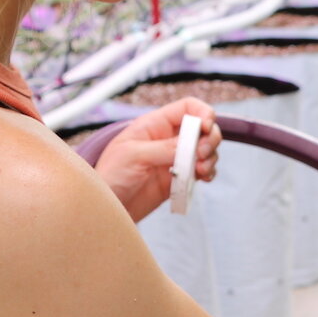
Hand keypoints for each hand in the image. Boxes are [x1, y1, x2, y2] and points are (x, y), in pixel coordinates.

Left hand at [92, 99, 220, 221]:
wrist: (106, 208)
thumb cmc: (110, 176)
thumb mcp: (133, 156)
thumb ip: (164, 148)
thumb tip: (192, 143)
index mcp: (154, 125)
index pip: (187, 107)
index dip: (202, 113)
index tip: (206, 127)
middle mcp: (167, 139)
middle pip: (202, 128)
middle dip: (209, 139)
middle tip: (202, 155)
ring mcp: (175, 159)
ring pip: (206, 150)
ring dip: (210, 158)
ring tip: (201, 171)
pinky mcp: (179, 178)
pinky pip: (202, 170)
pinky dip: (209, 172)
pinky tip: (203, 178)